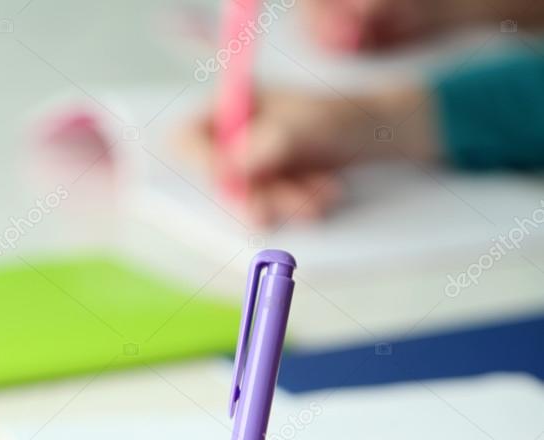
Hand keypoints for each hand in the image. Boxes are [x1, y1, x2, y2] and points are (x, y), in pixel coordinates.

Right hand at [176, 90, 348, 226]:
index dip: (200, 162)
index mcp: (228, 107)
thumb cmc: (338, 117)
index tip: (227, 181)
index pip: (186, 138)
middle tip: (299, 200)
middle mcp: (230, 141)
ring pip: (245, 205)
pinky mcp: (264, 197)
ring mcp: (246, 172)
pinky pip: (267, 216)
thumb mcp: (310, 123)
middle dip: (260, 195)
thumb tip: (232, 167)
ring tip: (324, 193)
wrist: (370, 138)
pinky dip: (295, 212)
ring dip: (285, 205)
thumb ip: (272, 141)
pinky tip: (322, 196)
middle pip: (218, 181)